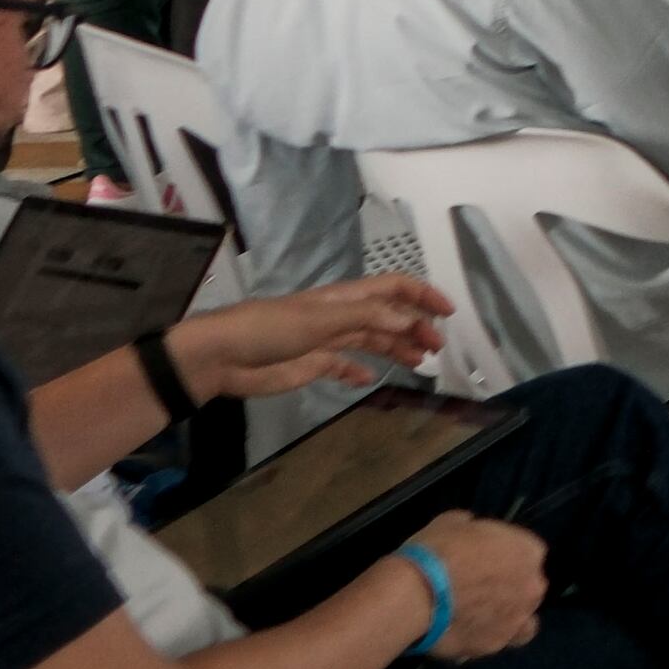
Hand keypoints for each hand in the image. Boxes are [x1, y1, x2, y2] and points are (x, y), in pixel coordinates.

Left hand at [167, 277, 450, 398]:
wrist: (221, 356)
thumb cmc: (270, 328)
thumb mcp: (321, 319)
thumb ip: (366, 318)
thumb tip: (409, 321)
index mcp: (344, 298)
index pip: (392, 288)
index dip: (422, 296)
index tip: (448, 312)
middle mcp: (340, 317)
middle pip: (387, 317)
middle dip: (415, 327)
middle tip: (436, 347)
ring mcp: (326, 341)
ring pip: (372, 341)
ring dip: (396, 348)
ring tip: (418, 363)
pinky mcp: (312, 365)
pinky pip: (344, 366)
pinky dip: (360, 371)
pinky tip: (371, 379)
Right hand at [401, 513, 546, 659]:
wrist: (414, 594)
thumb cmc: (436, 551)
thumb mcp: (453, 522)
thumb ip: (471, 527)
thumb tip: (468, 528)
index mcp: (529, 551)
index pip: (526, 552)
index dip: (503, 556)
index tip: (481, 560)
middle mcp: (532, 587)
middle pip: (527, 587)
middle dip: (509, 587)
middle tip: (478, 589)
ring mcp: (516, 620)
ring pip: (523, 621)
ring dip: (508, 618)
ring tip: (480, 618)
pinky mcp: (494, 646)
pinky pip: (496, 642)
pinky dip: (487, 638)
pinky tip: (467, 634)